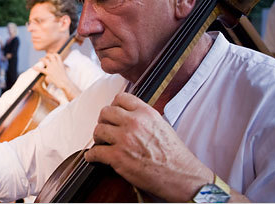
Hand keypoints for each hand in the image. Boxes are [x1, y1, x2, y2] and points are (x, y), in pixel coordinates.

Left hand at [32, 53, 79, 100]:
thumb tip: (62, 67)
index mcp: (60, 63)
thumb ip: (62, 67)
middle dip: (47, 55)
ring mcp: (51, 67)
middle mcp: (55, 64)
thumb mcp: (64, 70)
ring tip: (40, 60)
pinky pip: (41, 69)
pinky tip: (34, 67)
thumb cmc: (65, 78)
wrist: (64, 82)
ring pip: (45, 60)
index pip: (57, 55)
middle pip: (50, 56)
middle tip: (45, 57)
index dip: (54, 54)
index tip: (52, 55)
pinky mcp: (48, 72)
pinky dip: (37, 68)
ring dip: (42, 59)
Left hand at [84, 92, 212, 201]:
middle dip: (103, 121)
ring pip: (98, 130)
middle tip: (106, 130)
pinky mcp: (118, 156)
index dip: (114, 106)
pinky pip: (95, 152)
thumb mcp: (161, 126)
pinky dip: (92, 156)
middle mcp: (134, 123)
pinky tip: (95, 158)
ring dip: (98, 138)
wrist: (181, 177)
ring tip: (102, 144)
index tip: (113, 115)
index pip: (120, 98)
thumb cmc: (174, 155)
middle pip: (105, 112)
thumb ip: (144, 118)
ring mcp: (125, 139)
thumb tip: (129, 116)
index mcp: (146, 113)